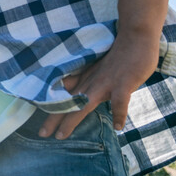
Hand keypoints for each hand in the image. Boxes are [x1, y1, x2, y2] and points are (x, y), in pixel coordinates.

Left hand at [38, 29, 158, 138]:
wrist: (135, 39)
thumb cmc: (116, 56)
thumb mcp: (94, 69)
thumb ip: (83, 80)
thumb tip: (70, 88)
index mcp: (84, 80)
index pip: (62, 97)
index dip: (50, 110)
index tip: (41, 124)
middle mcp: (90, 83)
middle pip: (67, 104)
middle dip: (53, 120)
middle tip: (41, 135)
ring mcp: (105, 84)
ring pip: (83, 105)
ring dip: (71, 120)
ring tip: (61, 136)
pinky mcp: (123, 84)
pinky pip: (120, 102)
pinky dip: (118, 114)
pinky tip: (117, 127)